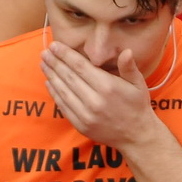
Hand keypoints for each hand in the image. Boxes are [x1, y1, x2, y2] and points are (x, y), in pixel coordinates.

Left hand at [41, 41, 159, 149]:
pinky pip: (64, 106)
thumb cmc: (137, 106)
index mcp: (107, 87)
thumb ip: (129, 67)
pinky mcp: (81, 125)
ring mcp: (86, 114)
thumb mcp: (138, 84)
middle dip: (54, 62)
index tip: (54, 45)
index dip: (65, 55)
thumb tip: (127, 51)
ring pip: (63, 91)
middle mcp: (94, 100)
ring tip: (43, 64)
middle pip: (68, 77)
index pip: (80, 66)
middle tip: (44, 52)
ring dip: (51, 76)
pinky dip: (55, 93)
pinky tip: (49, 82)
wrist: (137, 136)